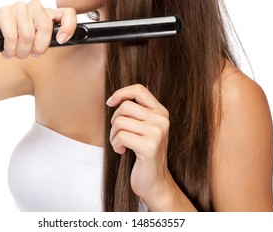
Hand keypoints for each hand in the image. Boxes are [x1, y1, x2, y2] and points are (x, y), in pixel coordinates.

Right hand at [0, 0, 76, 58]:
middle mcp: (36, 7)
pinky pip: (11, 35)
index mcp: (49, 14)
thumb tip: (62, 41)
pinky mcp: (3, 11)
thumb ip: (52, 40)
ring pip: (27, 34)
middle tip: (32, 55)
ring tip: (16, 54)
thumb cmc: (20, 41)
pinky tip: (7, 52)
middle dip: (38, 47)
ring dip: (21, 51)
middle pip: (45, 26)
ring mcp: (19, 7)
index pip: (68, 13)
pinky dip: (10, 49)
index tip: (61, 41)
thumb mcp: (39, 42)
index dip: (68, 27)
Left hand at [106, 84, 173, 205]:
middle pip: (125, 106)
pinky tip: (122, 151)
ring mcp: (157, 132)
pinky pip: (121, 136)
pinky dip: (115, 144)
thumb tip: (120, 95)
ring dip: (113, 135)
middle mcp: (162, 120)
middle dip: (114, 121)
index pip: (139, 89)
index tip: (110, 103)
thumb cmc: (144, 154)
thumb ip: (138, 112)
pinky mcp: (150, 146)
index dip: (120, 93)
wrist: (155, 182)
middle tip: (118, 134)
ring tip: (120, 144)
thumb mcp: (144, 129)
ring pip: (120, 122)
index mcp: (161, 112)